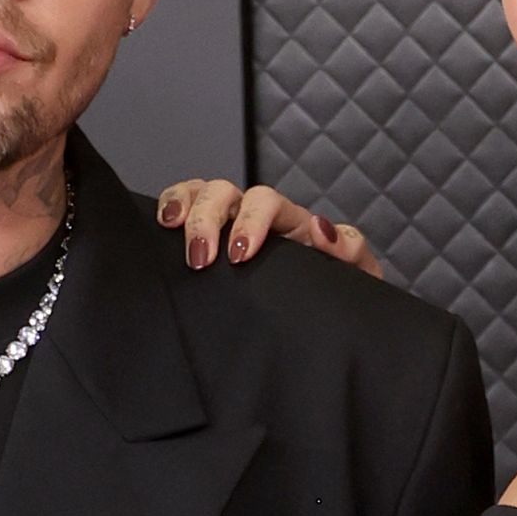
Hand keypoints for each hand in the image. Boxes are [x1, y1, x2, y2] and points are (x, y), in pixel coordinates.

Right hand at [156, 174, 385, 280]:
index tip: (239, 256)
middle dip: (209, 218)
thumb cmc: (337, 297)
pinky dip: (169, 206)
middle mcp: (257, 218)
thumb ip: (350, 250)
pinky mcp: (209, 242)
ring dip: (183, 204)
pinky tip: (161, 224)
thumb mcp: (356, 277)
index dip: (251, 221)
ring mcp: (230, 225)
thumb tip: (322, 229)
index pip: (267, 203)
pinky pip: (184, 209)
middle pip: (225, 192)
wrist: (330, 323)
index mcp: (292, 224)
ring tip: (170, 226)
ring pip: (200, 192)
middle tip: (201, 256)